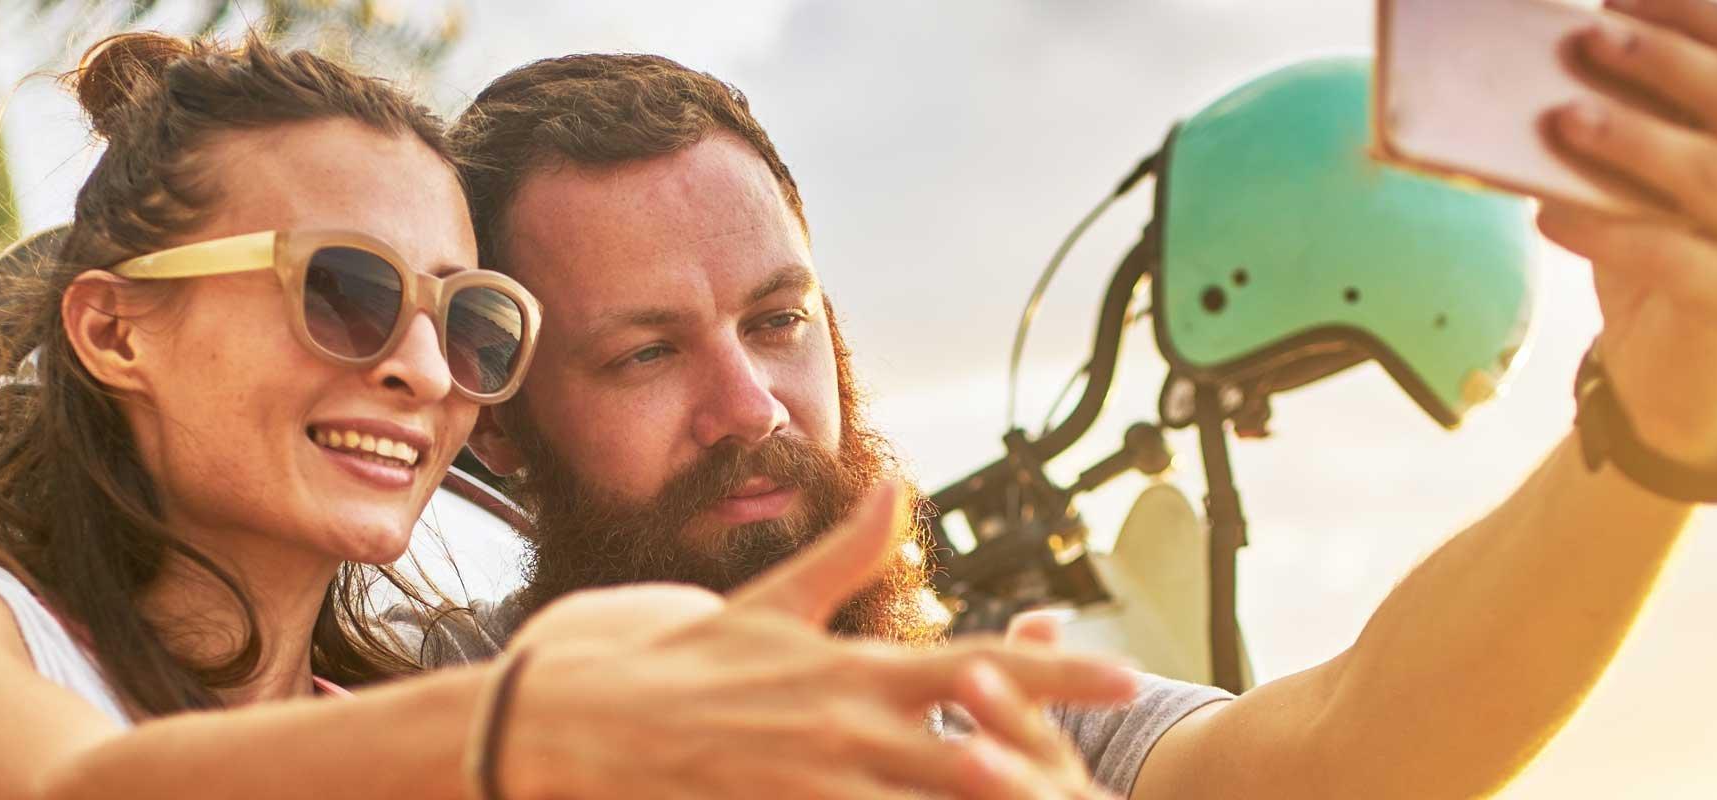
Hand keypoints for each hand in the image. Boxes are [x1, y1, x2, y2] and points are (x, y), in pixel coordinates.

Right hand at [501, 483, 1137, 798]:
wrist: (587, 720)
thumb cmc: (688, 664)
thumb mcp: (773, 605)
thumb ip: (848, 553)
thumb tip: (898, 488)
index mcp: (858, 668)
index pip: (980, 667)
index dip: (1059, 676)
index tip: (1130, 677)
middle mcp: (849, 727)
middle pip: (977, 757)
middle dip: (1048, 776)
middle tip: (1109, 792)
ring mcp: (816, 782)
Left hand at [1540, 0, 1716, 466]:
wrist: (1671, 380)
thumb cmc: (1650, 256)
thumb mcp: (1641, 180)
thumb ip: (1622, 123)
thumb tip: (1542, 67)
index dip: (1682, 9)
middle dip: (1659, 58)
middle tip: (1586, 38)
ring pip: (1708, 170)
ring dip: (1631, 137)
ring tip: (1562, 120)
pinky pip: (1672, 255)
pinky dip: (1605, 231)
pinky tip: (1550, 218)